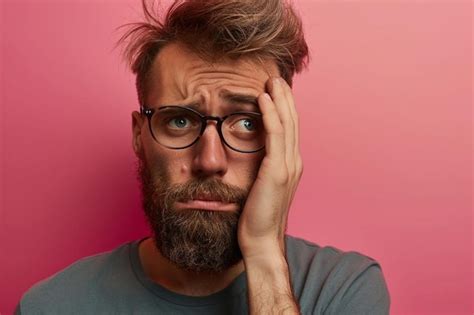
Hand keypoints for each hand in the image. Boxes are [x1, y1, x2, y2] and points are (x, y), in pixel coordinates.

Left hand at [237, 77, 302, 258]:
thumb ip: (262, 168)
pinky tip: (263, 100)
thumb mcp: (262, 187)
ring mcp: (287, 166)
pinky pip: (275, 135)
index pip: (290, 129)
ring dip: (279, 100)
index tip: (275, 91)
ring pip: (287, 124)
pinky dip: (271, 115)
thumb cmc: (257, 216)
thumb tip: (252, 155)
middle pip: (292, 121)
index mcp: (290, 165)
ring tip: (271, 81)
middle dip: (285, 98)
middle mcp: (293, 162)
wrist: (261, 240)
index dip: (285, 108)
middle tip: (276, 78)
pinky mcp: (276, 171)